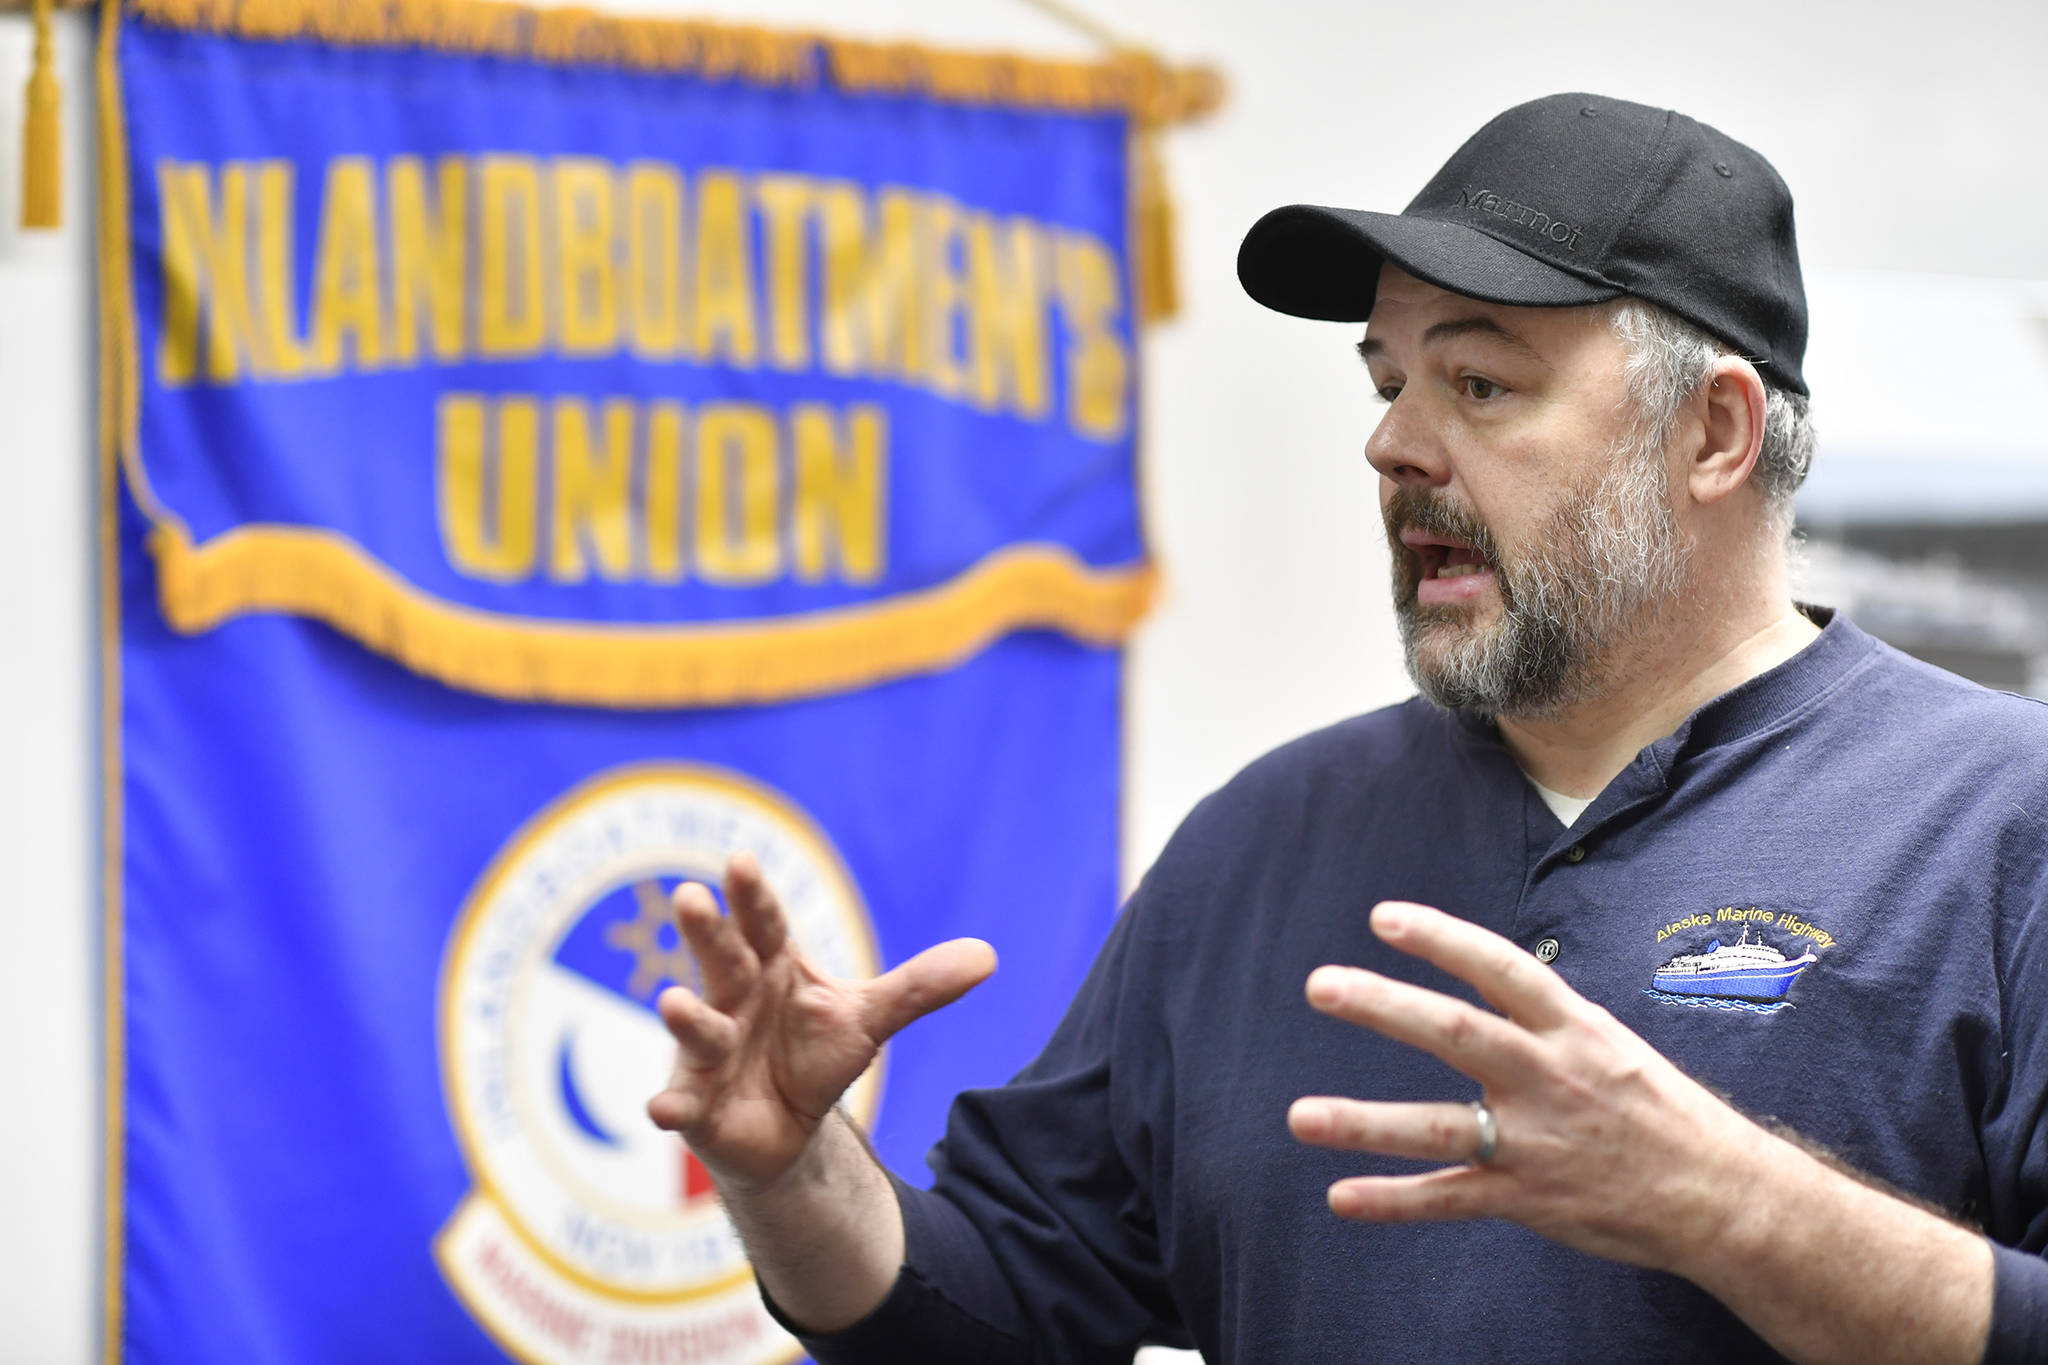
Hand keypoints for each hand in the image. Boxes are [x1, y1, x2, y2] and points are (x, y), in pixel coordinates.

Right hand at [646, 852, 996, 1193]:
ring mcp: (708, 1050)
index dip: (753, 896)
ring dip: (686, 1016)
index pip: (764, 924)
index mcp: (772, 966)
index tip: (741, 861)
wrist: (785, 1124)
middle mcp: (732, 999)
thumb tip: (989, 955)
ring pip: (698, 1028)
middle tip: (689, 896)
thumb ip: (919, 987)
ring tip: (673, 1003)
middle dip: (706, 931)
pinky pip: (682, 1103)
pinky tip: (661, 1109)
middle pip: (721, 960)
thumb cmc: (814, 1051)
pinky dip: (671, 1105)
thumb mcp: (869, 1017)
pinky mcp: (696, 1103)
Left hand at [1286, 900, 1757, 1274]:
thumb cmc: (1660, 1110)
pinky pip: (1451, 1200)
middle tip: (1320, 985)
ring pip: (1441, 1128)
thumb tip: (1480, 976)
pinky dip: (1395, 1202)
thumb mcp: (1608, 1043)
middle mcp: (1550, 1076)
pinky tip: (1341, 1197)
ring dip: (1366, 1123)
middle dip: (1387, 1008)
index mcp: (1573, 1029)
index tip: (1384, 916)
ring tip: (1299, 1115)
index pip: (1501, 969)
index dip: (1443, 939)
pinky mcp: (1530, 1197)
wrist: (1722, 1195)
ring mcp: (1537, 1140)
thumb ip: (1539, 1016)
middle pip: (1458, 1034)